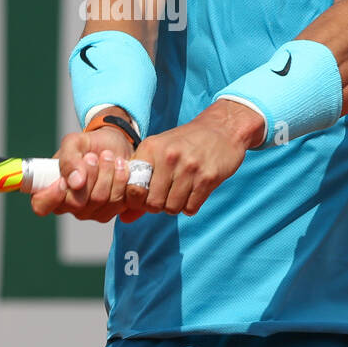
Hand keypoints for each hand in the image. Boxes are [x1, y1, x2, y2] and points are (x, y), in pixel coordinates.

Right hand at [29, 124, 136, 222]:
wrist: (115, 146)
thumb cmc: (89, 145)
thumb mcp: (75, 142)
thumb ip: (69, 159)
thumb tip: (75, 182)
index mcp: (51, 189)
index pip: (41, 206)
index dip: (51, 196)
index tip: (64, 180)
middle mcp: (68, 205)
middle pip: (77, 202)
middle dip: (90, 174)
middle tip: (93, 156)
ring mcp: (89, 212)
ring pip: (99, 200)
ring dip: (107, 173)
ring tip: (108, 156)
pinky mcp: (109, 212)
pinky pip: (117, 203)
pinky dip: (121, 181)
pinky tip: (120, 168)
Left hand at [119, 101, 261, 221]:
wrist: (222, 128)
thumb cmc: (185, 143)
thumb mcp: (158, 151)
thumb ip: (140, 181)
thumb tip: (124, 218)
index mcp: (151, 148)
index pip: (133, 189)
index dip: (137, 200)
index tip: (146, 196)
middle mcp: (168, 157)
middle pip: (153, 203)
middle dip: (158, 205)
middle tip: (165, 196)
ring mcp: (189, 167)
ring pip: (172, 208)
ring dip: (175, 206)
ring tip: (180, 192)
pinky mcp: (208, 177)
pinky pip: (191, 208)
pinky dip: (190, 206)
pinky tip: (193, 192)